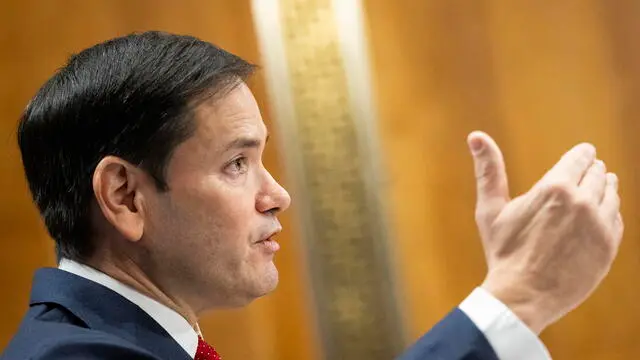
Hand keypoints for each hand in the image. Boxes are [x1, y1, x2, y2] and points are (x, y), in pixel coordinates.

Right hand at [467, 131, 622, 333]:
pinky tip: (597, 217)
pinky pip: (617, 219)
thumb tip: (475, 135)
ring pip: (612, 194)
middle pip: (599, 173)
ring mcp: (600, 225)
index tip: (582, 154)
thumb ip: (488, 169)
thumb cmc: (503, 251)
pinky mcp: (609, 247)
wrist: (522, 296)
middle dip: (591, 171)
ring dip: (604, 189)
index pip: (581, 156)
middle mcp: (583, 201)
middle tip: (586, 173)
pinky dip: (609, 213)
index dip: (581, 154)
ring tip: (594, 191)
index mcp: (555, 187)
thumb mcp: (490, 208)